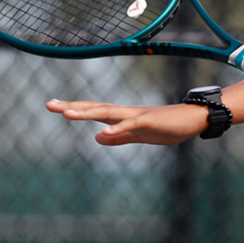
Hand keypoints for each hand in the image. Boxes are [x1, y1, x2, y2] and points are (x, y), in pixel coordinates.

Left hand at [48, 99, 206, 145]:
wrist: (193, 119)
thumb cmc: (168, 126)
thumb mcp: (139, 136)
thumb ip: (119, 137)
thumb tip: (97, 137)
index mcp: (122, 117)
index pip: (94, 110)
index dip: (75, 109)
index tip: (54, 106)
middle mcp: (126, 112)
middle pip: (94, 107)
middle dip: (72, 106)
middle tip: (49, 104)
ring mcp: (137, 115)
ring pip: (107, 112)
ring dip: (87, 112)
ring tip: (67, 114)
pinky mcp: (148, 121)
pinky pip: (130, 125)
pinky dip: (116, 128)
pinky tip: (102, 132)